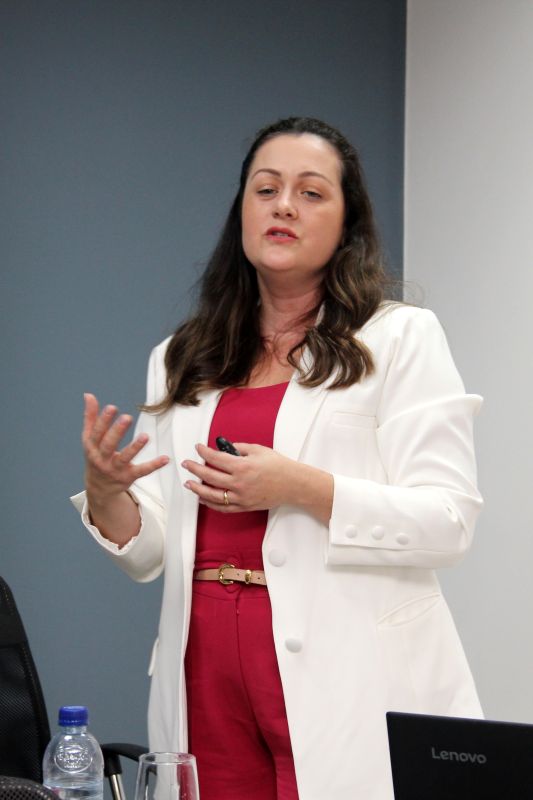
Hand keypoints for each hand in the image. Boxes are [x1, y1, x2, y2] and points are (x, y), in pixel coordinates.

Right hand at [83, 393, 168, 504]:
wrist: (99, 488)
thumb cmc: (96, 457)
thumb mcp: (89, 439)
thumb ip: (90, 417)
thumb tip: (88, 395)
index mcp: (92, 447)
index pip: (97, 432)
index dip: (103, 420)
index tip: (112, 407)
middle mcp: (102, 459)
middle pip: (108, 445)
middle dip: (117, 432)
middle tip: (127, 417)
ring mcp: (115, 469)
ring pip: (125, 458)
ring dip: (135, 447)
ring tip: (145, 436)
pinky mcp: (129, 477)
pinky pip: (142, 471)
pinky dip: (154, 465)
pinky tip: (165, 459)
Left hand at [182, 442, 333, 523]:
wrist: (293, 484)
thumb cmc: (278, 466)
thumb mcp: (259, 450)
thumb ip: (239, 448)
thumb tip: (223, 448)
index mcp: (243, 466)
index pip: (216, 458)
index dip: (204, 452)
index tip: (198, 448)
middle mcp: (239, 483)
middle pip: (210, 476)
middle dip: (195, 469)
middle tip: (187, 464)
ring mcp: (241, 497)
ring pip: (213, 495)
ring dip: (198, 489)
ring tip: (189, 484)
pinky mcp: (244, 506)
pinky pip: (223, 507)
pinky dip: (211, 503)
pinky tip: (203, 498)